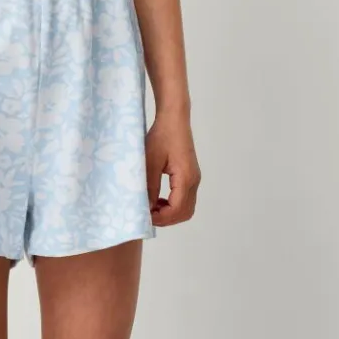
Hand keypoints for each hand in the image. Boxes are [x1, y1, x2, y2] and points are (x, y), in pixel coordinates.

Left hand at [145, 108, 200, 226]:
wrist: (174, 119)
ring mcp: (194, 179)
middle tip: (147, 216)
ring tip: (151, 208)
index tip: (144, 216)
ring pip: (187, 208)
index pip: (177, 209)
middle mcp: (194, 181)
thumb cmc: (161, 136)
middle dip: (166, 219)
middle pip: (185, 212)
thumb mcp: (149, 162)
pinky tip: (158, 200)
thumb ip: (149, 187)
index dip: (161, 218)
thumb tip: (146, 208)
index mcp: (185, 178)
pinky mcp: (190, 176)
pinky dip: (173, 205)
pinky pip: (185, 199)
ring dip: (170, 213)